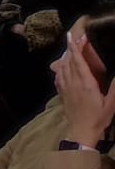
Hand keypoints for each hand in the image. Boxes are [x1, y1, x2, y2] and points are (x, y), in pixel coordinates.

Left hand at [55, 31, 114, 145]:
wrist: (81, 132)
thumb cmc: (98, 118)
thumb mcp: (112, 103)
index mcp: (85, 83)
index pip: (77, 61)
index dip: (75, 47)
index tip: (75, 36)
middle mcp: (72, 83)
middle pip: (69, 61)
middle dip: (72, 48)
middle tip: (76, 37)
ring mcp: (65, 88)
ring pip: (62, 67)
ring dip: (66, 56)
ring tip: (71, 48)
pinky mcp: (62, 93)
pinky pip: (58, 76)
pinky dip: (60, 67)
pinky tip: (62, 66)